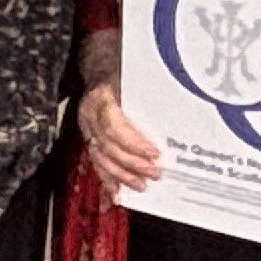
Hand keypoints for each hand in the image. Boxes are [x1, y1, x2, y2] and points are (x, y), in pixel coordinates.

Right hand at [79, 80, 164, 199]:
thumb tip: (175, 118)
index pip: (113, 126)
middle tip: (155, 174)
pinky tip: (115, 196)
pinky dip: (106, 180)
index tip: (155, 153)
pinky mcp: (87, 137)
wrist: (99, 65)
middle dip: (132, 164)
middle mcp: (89, 114)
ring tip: (141, 185)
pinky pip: (95, 162)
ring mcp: (85, 127)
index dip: (134, 143)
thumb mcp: (134, 77)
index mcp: (100, 97)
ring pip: (100, 158)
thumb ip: (149, 95)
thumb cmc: (122, 69)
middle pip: (107, 146)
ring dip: (121, 176)